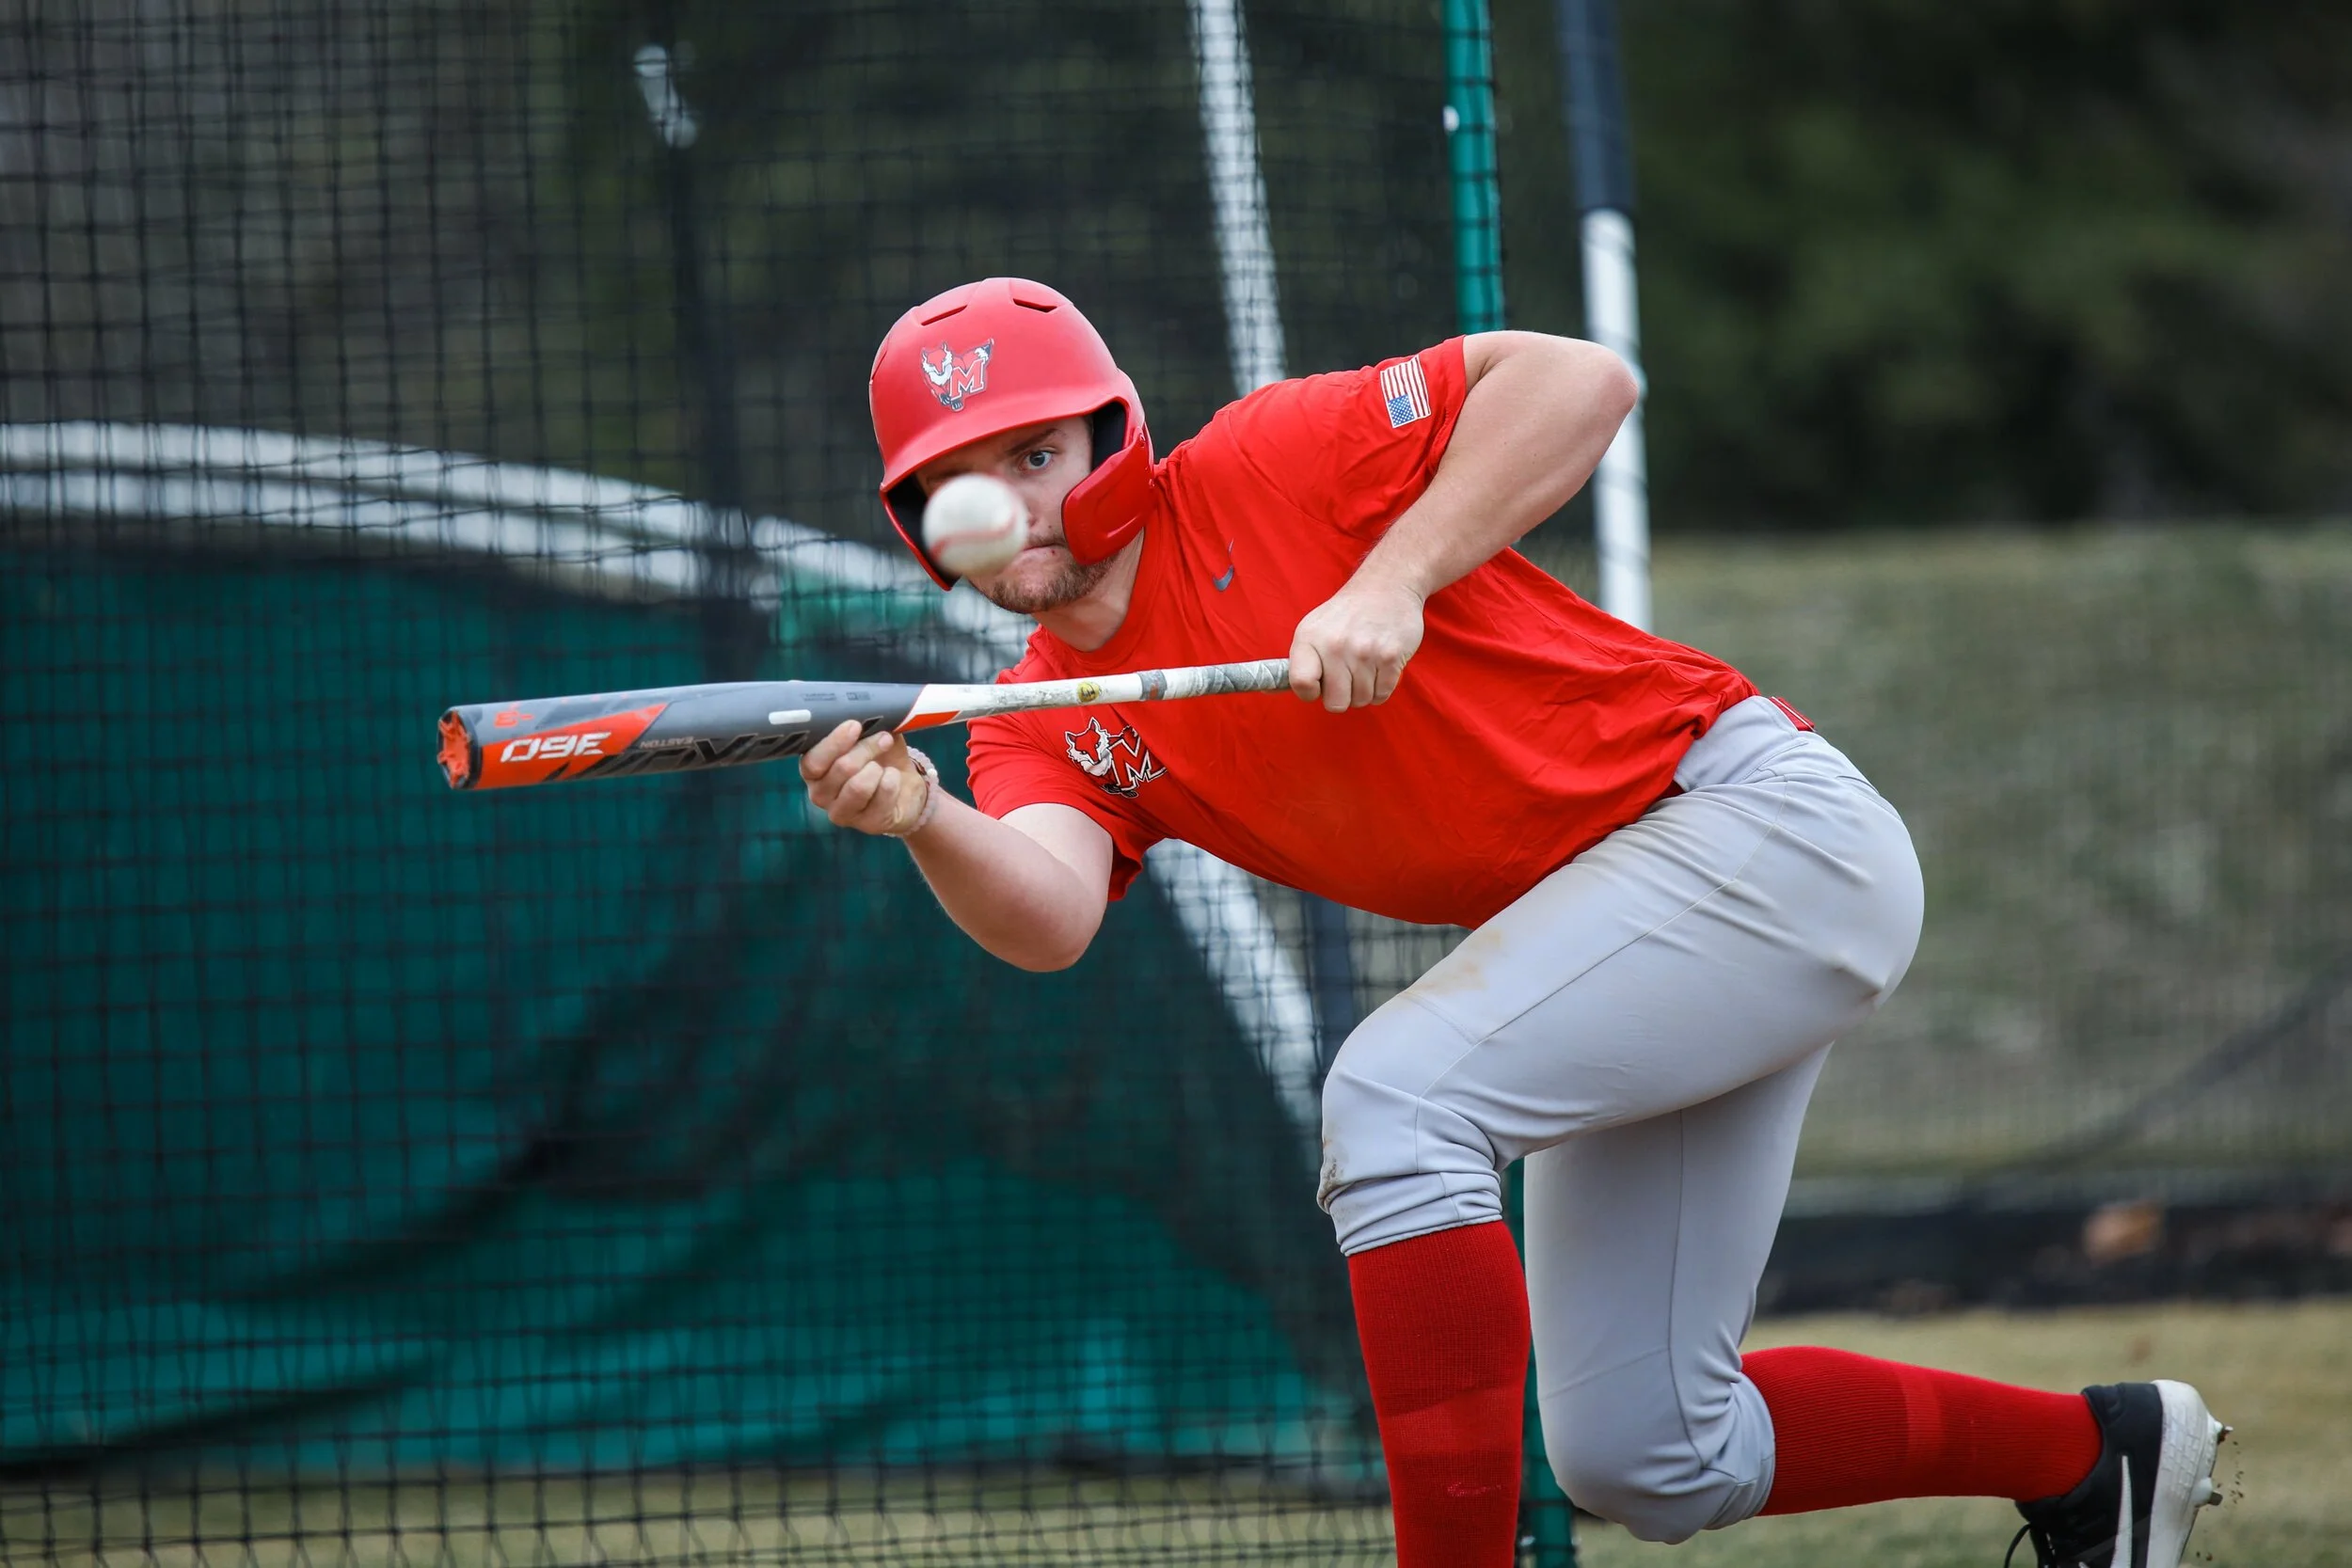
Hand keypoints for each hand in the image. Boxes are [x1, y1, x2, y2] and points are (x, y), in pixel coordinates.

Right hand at [799, 720, 931, 835]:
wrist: (906, 786)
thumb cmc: (880, 758)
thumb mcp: (868, 735)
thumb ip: (856, 723)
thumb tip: (839, 704)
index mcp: (814, 771)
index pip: (812, 761)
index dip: (833, 743)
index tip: (854, 725)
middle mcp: (820, 794)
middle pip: (841, 769)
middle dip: (866, 749)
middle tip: (884, 738)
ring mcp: (841, 813)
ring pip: (858, 786)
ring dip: (878, 768)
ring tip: (886, 764)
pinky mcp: (866, 825)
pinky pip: (882, 796)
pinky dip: (892, 781)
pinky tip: (893, 779)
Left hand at [1287, 582, 1425, 711]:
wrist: (1386, 587)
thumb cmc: (1347, 614)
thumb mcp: (1313, 629)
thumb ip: (1299, 662)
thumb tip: (1271, 689)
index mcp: (1309, 638)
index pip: (1301, 683)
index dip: (1310, 693)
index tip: (1319, 685)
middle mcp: (1334, 645)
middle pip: (1335, 703)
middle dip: (1342, 696)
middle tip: (1347, 675)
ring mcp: (1364, 652)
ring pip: (1361, 700)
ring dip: (1364, 690)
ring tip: (1365, 665)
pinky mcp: (1390, 657)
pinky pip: (1382, 695)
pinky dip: (1382, 687)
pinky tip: (1380, 665)